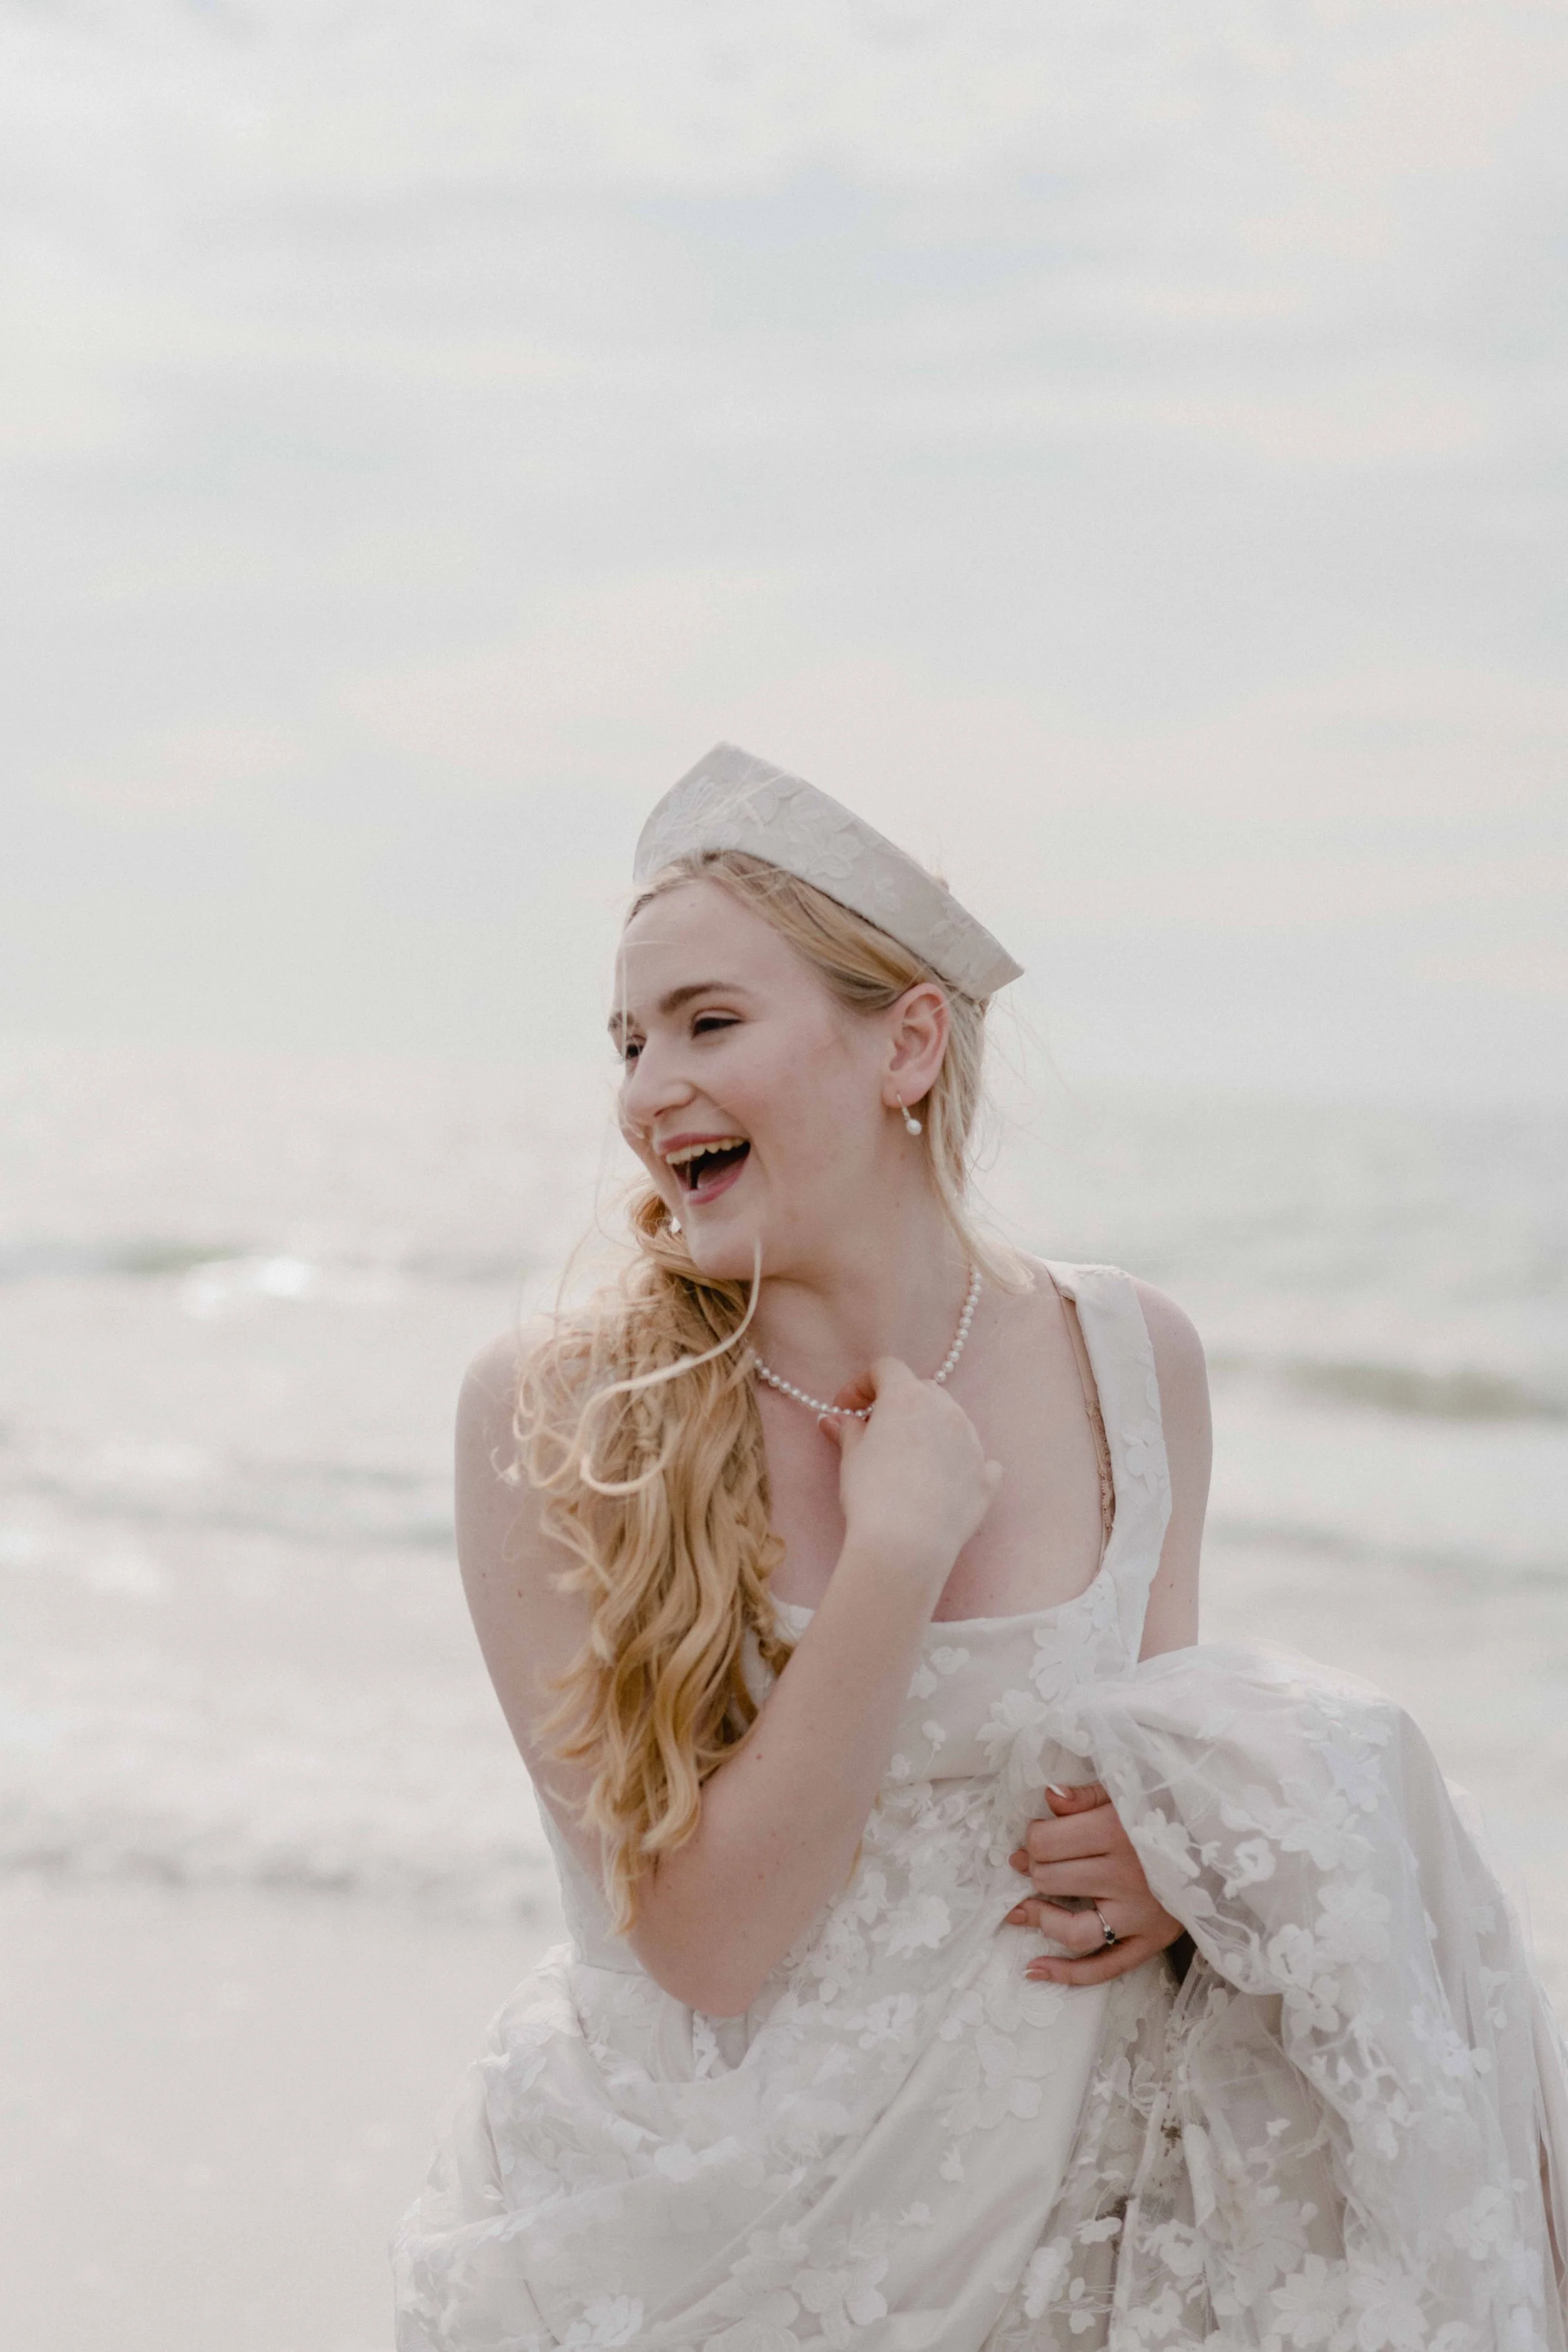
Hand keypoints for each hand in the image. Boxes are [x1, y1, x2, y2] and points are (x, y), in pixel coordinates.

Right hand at [821, 1357, 1001, 1590]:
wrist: (907, 1544)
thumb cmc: (872, 1494)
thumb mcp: (851, 1457)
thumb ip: (847, 1430)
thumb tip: (835, 1420)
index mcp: (908, 1397)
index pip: (886, 1368)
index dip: (862, 1384)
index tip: (846, 1408)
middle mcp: (947, 1410)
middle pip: (922, 1390)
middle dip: (898, 1403)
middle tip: (875, 1430)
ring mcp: (972, 1442)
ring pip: (951, 1420)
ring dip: (929, 1429)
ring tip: (907, 1459)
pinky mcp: (986, 1476)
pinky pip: (976, 1458)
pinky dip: (959, 1462)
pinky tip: (943, 1480)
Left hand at [1004, 1779, 1183, 1985]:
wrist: (1228, 1842)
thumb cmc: (1173, 1810)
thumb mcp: (1132, 1789)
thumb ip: (1088, 1795)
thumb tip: (1049, 1797)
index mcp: (1116, 1832)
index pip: (1047, 1842)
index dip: (1033, 1838)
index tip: (1036, 1834)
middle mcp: (1126, 1877)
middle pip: (1052, 1879)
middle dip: (1033, 1869)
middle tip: (1029, 1863)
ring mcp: (1139, 1916)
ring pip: (1073, 1929)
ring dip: (1040, 1918)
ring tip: (1019, 1911)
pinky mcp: (1152, 1940)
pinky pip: (1105, 1967)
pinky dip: (1067, 1973)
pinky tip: (1034, 1968)